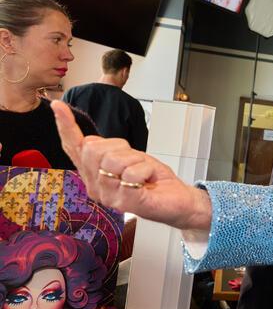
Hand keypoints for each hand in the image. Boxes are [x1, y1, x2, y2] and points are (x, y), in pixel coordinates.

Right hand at [51, 100, 211, 230]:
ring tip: (143, 173)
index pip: (74, 148)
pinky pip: (131, 175)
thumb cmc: (154, 180)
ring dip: (136, 160)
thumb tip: (88, 141)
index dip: (66, 126)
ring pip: (113, 161)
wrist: (180, 202)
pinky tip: (148, 181)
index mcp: (93, 175)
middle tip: (135, 160)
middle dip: (120, 147)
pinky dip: (146, 171)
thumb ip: (107, 151)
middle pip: (94, 149)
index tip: (57, 105)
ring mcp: (109, 197)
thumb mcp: (129, 158)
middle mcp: (96, 187)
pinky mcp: (126, 203)